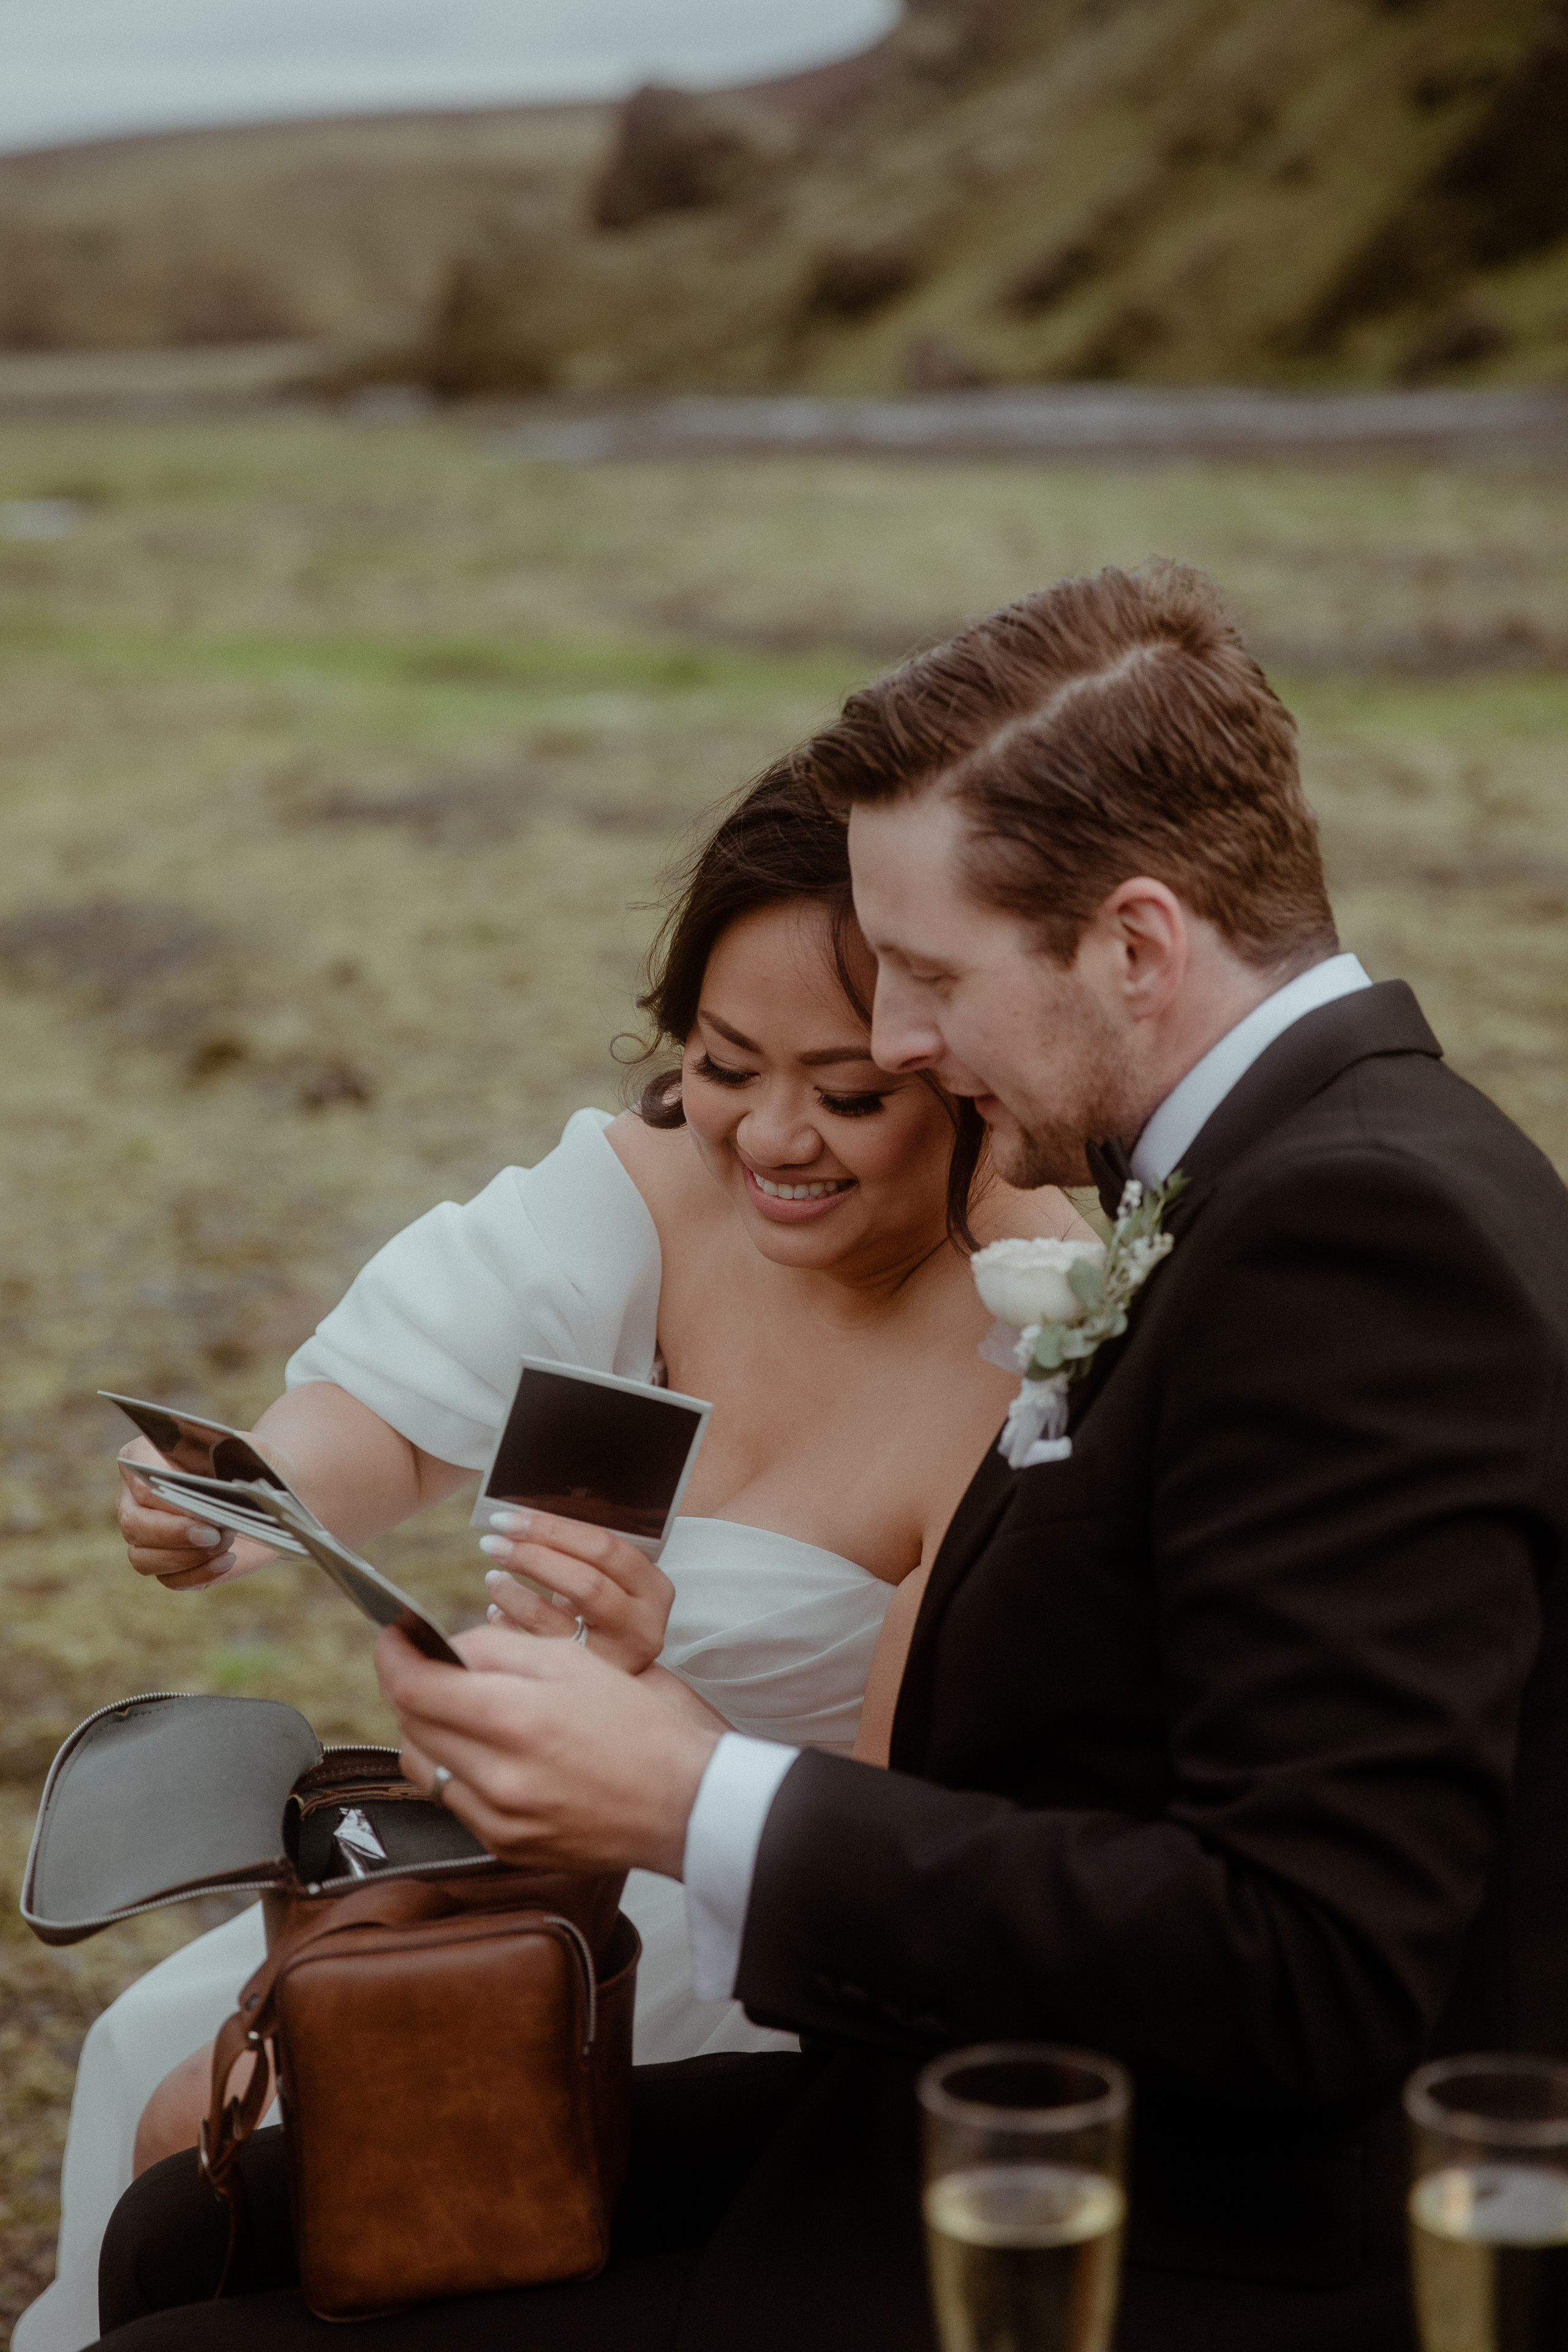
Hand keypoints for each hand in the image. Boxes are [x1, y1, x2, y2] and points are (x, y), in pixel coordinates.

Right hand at [117, 1435, 275, 1589]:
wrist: (263, 1489)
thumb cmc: (246, 1461)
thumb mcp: (242, 1448)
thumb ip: (226, 1455)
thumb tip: (218, 1484)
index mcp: (142, 1457)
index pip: (143, 1485)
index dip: (171, 1501)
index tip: (204, 1506)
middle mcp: (133, 1498)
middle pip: (134, 1525)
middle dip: (176, 1533)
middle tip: (215, 1533)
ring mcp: (145, 1534)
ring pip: (143, 1558)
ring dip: (186, 1557)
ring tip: (225, 1542)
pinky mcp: (167, 1563)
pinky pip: (169, 1579)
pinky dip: (198, 1574)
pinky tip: (225, 1561)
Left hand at [377, 1621, 718, 1878]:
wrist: (683, 1803)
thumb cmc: (638, 1726)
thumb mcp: (573, 1661)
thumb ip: (497, 1649)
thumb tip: (447, 1647)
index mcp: (517, 1719)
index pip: (415, 1687)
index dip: (393, 1655)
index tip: (393, 1635)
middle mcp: (498, 1777)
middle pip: (410, 1725)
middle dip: (409, 1686)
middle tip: (424, 1663)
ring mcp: (497, 1819)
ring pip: (422, 1766)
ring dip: (427, 1730)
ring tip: (460, 1709)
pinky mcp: (504, 1846)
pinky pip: (452, 1800)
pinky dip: (456, 1769)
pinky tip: (488, 1752)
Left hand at [477, 1508, 674, 1674]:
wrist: (623, 1686)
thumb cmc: (609, 1608)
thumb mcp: (613, 1579)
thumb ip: (585, 1552)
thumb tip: (524, 1520)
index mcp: (653, 1587)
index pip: (604, 1548)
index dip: (552, 1529)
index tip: (508, 1519)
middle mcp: (641, 1626)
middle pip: (584, 1583)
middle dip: (531, 1557)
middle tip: (492, 1543)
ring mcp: (615, 1660)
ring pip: (553, 1620)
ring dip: (514, 1594)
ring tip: (493, 1577)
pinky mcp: (582, 1684)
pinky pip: (532, 1651)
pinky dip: (508, 1628)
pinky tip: (496, 1611)